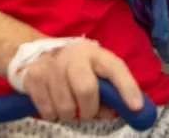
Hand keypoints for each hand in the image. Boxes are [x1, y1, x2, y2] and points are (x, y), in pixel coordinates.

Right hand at [22, 40, 144, 120]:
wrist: (35, 52)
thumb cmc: (74, 68)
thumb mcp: (93, 71)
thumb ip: (107, 91)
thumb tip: (113, 111)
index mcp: (94, 53)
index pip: (115, 68)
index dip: (127, 87)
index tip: (136, 107)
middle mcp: (73, 55)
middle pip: (86, 89)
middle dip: (89, 110)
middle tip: (87, 113)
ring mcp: (51, 65)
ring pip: (66, 107)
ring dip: (69, 116)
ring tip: (68, 107)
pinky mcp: (33, 76)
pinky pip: (47, 111)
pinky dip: (53, 115)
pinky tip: (53, 104)